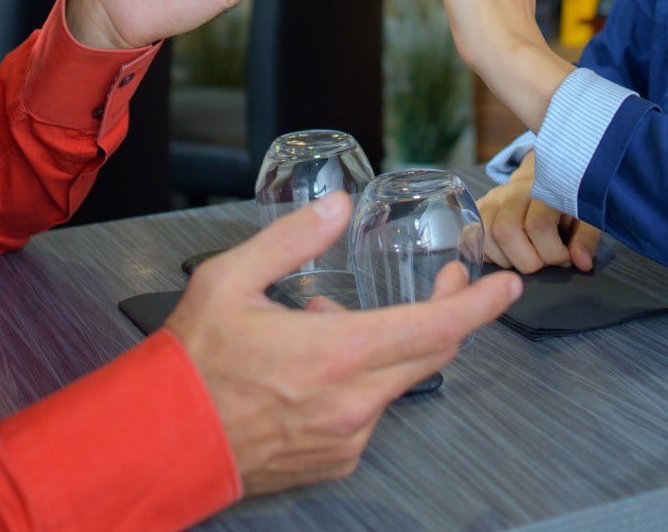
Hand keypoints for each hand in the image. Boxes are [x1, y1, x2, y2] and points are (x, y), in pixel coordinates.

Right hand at [164, 194, 521, 495]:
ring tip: (325, 327)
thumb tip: (335, 209)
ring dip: (383, 349)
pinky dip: (357, 384)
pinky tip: (313, 371)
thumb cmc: (191, 366)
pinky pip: (368, 413)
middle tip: (443, 287)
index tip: (506, 286)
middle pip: (431, 354)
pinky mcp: (337, 459)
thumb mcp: (229, 280)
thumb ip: (291, 239)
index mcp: (339, 352)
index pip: (437, 327)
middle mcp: (354, 400)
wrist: (161, 441)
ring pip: (396, 381)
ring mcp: (348, 435)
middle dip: (447, 316)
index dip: (480, 304)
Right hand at [477, 152, 601, 272]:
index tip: (565, 258)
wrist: (545, 175)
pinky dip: (487, 254)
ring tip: (526, 257)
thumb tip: (580, 262)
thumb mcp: (587, 213)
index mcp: (542, 187)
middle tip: (543, 261)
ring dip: (507, 259)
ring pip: (485, 236)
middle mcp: (511, 191)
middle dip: (528, 260)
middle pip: (505, 231)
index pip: (537, 225)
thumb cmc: (567, 199)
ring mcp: (491, 199)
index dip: (553, 252)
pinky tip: (507, 256)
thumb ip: (586, 237)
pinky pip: (470, 237)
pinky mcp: (478, 209)